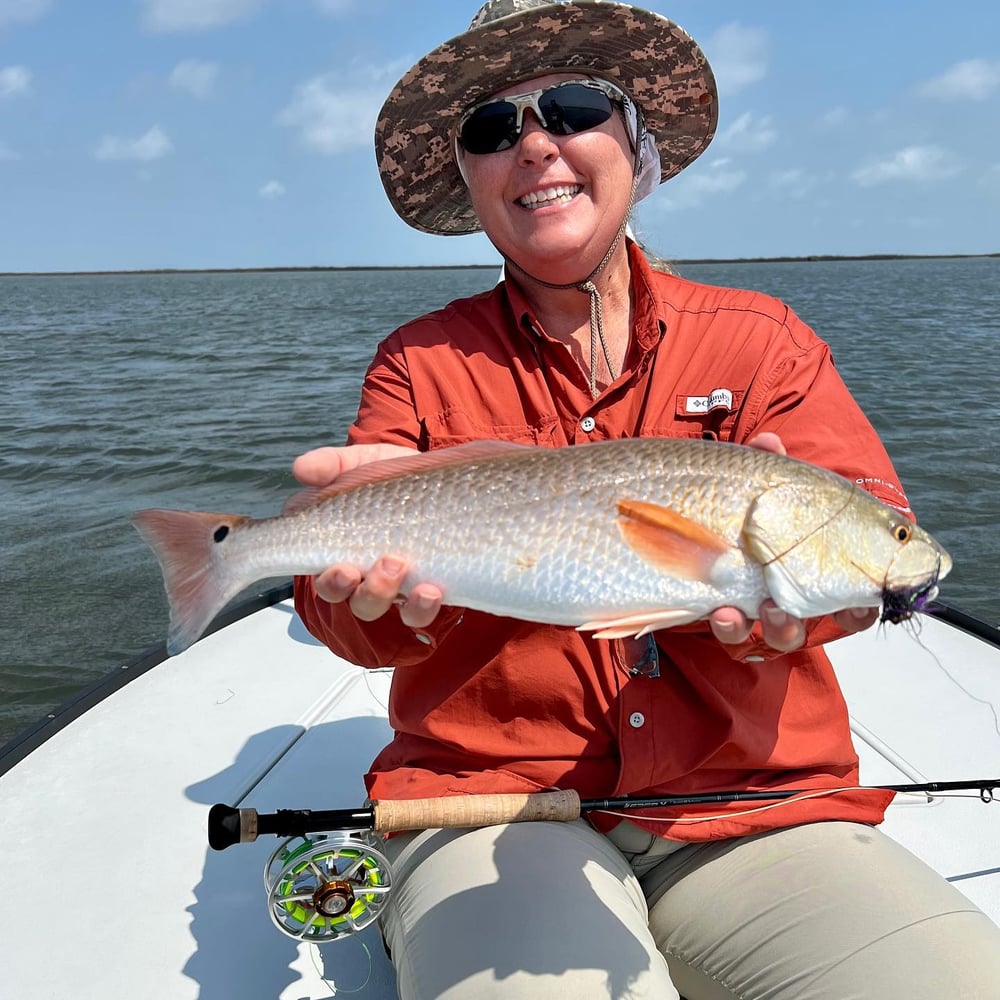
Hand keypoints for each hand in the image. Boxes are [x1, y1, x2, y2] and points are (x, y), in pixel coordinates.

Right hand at [293, 444, 443, 626]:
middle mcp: (358, 572)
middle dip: (361, 589)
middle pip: (346, 598)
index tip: (345, 570)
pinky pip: (416, 612)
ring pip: (375, 606)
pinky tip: (431, 591)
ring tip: (403, 567)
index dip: (330, 581)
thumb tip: (300, 469)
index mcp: (335, 546)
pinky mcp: (421, 589)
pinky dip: (421, 607)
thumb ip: (330, 464)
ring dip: (385, 595)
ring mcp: (390, 584)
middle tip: (382, 566)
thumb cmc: (391, 476)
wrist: (439, 477)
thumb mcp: (360, 461)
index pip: (321, 574)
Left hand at [709, 432, 877, 651]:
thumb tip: (769, 442)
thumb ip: (765, 463)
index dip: (870, 598)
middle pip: (833, 615)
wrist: (686, 514)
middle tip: (839, 609)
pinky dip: (733, 626)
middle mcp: (797, 583)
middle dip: (844, 616)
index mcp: (819, 555)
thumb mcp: (755, 479)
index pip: (860, 584)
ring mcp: (761, 602)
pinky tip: (724, 611)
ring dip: (784, 626)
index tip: (869, 600)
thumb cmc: (739, 497)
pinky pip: (735, 632)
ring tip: (771, 608)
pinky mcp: (727, 612)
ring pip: (785, 632)